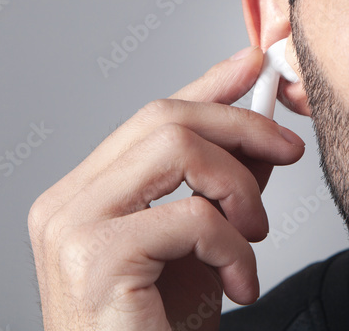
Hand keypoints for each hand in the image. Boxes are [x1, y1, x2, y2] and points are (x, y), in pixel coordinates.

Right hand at [27, 46, 305, 329]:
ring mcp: (71, 228)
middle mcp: (62, 204)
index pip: (143, 119)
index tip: (252, 66)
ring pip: (173, 149)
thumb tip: (254, 135)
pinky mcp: (97, 257)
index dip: (204, 85)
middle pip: (159, 119)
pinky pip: (191, 216)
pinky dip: (235, 247)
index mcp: (76, 198)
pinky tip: (236, 283)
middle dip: (239, 127)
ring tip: (252, 237)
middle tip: (285, 154)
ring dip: (238, 189)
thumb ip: (213, 191)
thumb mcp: (192, 253)